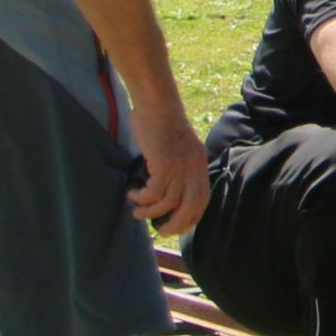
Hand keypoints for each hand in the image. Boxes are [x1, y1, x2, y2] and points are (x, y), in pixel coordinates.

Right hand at [130, 95, 209, 236]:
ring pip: (168, 202)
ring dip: (150, 212)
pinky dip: (142, 198)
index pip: (202, 200)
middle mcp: (194, 167)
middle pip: (189, 208)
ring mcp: (180, 166)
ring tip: (137, 211)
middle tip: (161, 231)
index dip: (191, 217)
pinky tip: (132, 194)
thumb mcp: (178, 148)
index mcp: (199, 164)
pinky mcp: (164, 163)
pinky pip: (153, 192)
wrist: (157, 103)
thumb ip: (179, 168)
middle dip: (176, 225)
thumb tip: (167, 194)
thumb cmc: (162, 124)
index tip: (177, 226)